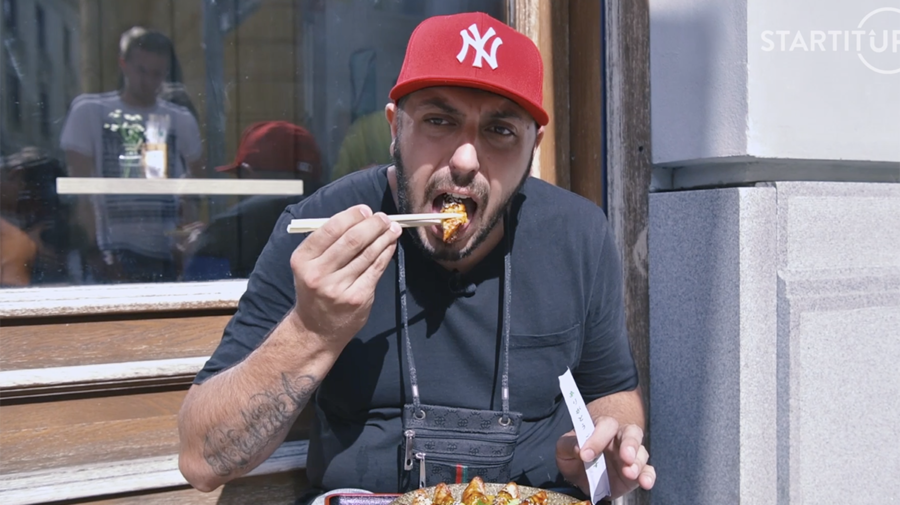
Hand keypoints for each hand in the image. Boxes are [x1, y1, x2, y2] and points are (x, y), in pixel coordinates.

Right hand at [290, 204, 401, 345]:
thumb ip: (327, 243)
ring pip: (368, 254)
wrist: (316, 329)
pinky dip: (386, 253)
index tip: (365, 210)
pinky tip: (391, 245)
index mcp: (303, 260)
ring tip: (392, 228)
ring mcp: (339, 288)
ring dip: (384, 237)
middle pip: (352, 240)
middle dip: (373, 224)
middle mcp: (318, 274)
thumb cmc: (315, 290)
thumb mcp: (309, 266)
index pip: (331, 229)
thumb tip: (360, 217)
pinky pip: (376, 269)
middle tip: (384, 217)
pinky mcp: (358, 298)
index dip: (352, 216)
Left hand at [556, 418, 655, 498]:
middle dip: (630, 444)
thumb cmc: (575, 453)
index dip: (598, 438)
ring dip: (637, 462)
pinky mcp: (637, 472)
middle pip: (631, 433)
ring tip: (629, 473)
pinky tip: (645, 482)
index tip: (585, 454)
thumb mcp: (564, 448)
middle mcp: (619, 439)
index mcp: (602, 429)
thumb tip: (578, 448)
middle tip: (625, 456)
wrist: (583, 473)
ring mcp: (630, 455)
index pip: (606, 426)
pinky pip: (648, 471)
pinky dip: (649, 476)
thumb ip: (568, 445)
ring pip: (642, 452)